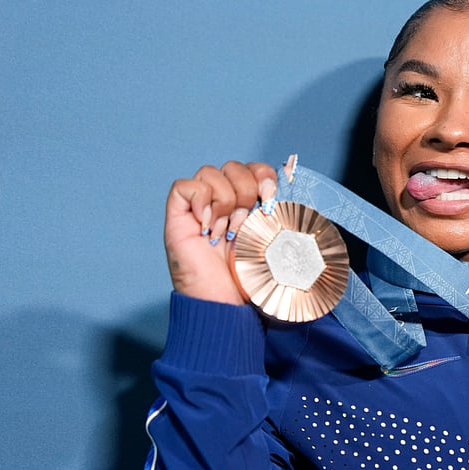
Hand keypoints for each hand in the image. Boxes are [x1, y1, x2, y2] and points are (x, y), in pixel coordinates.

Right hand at [165, 160, 279, 304]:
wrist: (226, 302)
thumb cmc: (250, 277)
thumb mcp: (274, 237)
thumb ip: (281, 206)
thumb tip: (290, 168)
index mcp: (248, 204)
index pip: (254, 168)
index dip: (264, 175)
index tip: (270, 198)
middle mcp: (222, 202)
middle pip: (234, 166)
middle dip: (247, 189)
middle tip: (246, 222)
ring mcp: (199, 208)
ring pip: (210, 172)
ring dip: (225, 200)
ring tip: (226, 230)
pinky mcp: (178, 215)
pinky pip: (185, 186)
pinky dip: (200, 200)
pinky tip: (208, 226)